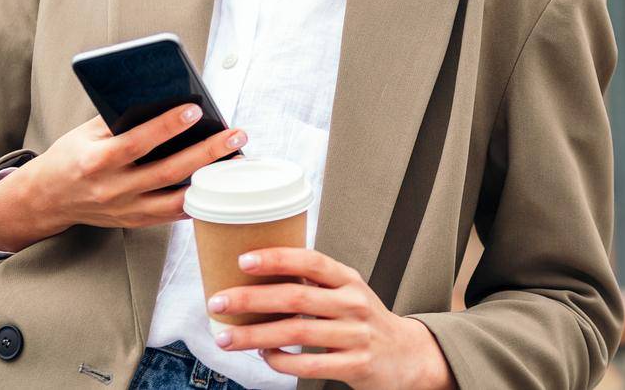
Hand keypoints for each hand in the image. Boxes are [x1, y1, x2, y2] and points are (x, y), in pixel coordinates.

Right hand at [0, 105, 245, 251]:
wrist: (48, 199)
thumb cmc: (70, 157)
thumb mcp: (85, 133)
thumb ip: (119, 119)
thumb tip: (160, 99)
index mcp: (97, 161)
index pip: (137, 142)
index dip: (166, 126)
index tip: (195, 109)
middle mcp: (113, 189)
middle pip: (168, 171)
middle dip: (206, 153)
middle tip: (235, 134)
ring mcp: (126, 210)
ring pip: (177, 198)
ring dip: (211, 180)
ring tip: (238, 160)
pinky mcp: (136, 221)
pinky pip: (174, 214)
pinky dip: (199, 200)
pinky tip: (220, 184)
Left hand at [207, 248, 454, 389]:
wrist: (406, 357)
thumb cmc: (363, 320)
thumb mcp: (347, 291)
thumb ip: (313, 282)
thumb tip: (257, 272)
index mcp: (348, 279)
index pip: (311, 261)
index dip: (277, 258)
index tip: (243, 260)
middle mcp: (353, 303)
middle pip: (296, 298)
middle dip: (251, 300)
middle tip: (217, 302)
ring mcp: (355, 336)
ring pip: (296, 333)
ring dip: (255, 336)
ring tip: (226, 337)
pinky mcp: (355, 366)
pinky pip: (309, 365)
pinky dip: (281, 362)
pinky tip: (264, 356)